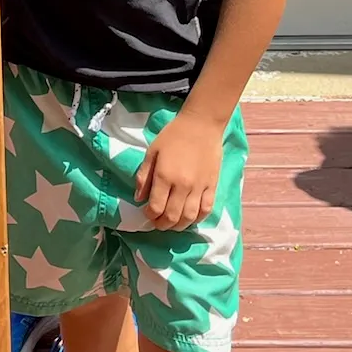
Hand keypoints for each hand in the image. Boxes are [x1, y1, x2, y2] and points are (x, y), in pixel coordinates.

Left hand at [133, 108, 222, 229]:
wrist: (201, 125)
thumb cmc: (173, 136)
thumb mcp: (152, 152)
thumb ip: (144, 176)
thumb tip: (139, 199)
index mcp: (165, 176)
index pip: (156, 207)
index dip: (150, 215)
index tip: (147, 213)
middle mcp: (182, 186)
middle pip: (172, 217)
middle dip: (162, 224)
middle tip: (157, 223)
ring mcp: (199, 187)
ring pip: (189, 217)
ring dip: (179, 226)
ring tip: (172, 224)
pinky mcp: (212, 186)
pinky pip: (206, 210)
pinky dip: (197, 219)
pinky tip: (190, 218)